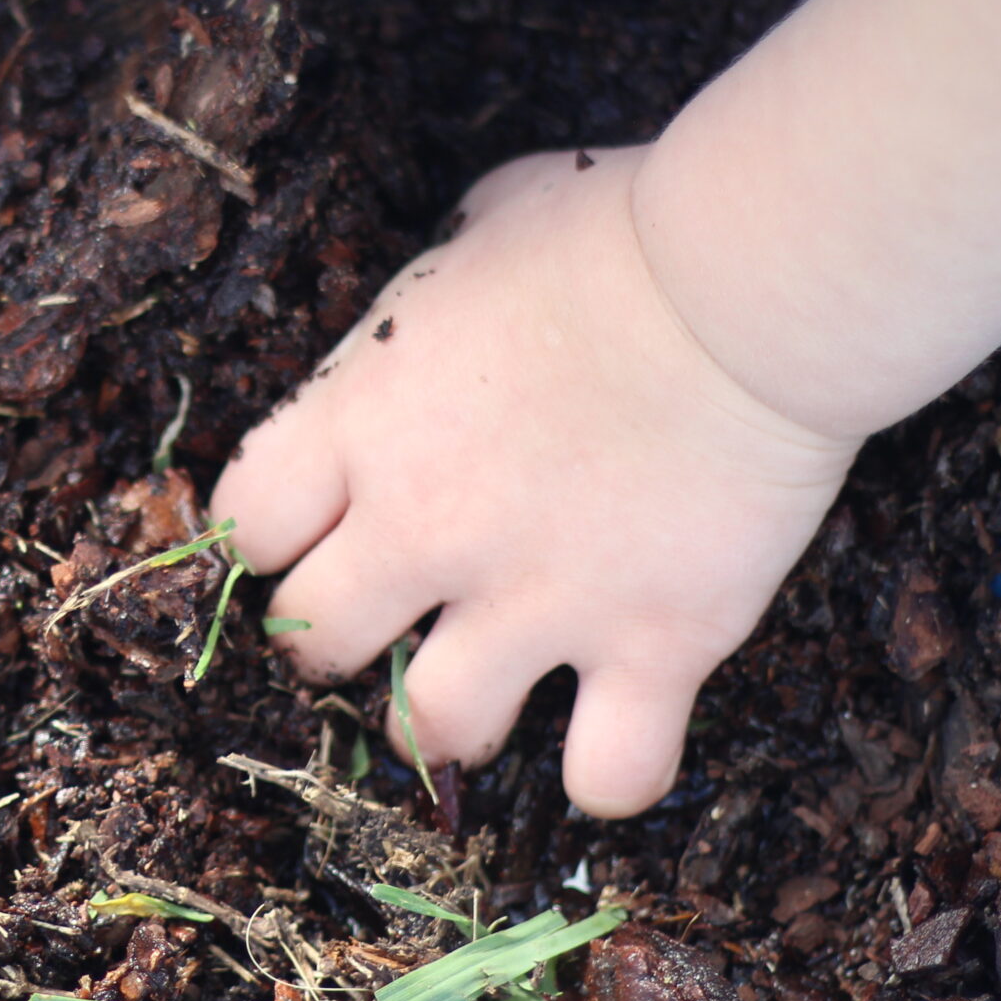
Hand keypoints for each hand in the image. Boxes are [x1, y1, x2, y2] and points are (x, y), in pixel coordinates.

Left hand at [211, 147, 858, 816]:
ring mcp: (537, 600)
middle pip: (315, 641)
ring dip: (448, 719)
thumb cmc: (618, 230)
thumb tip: (454, 271)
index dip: (275, 536)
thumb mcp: (483, 225)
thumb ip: (438, 286)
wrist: (753, 280)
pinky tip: (613, 737)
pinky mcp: (655, 645)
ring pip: (436, 728)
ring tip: (485, 686)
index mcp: (361, 424)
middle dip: (341, 636)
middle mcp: (424, 529)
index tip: (315, 528)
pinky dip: (608, 774)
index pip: (246, 525)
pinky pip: (607, 776)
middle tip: (391, 613)